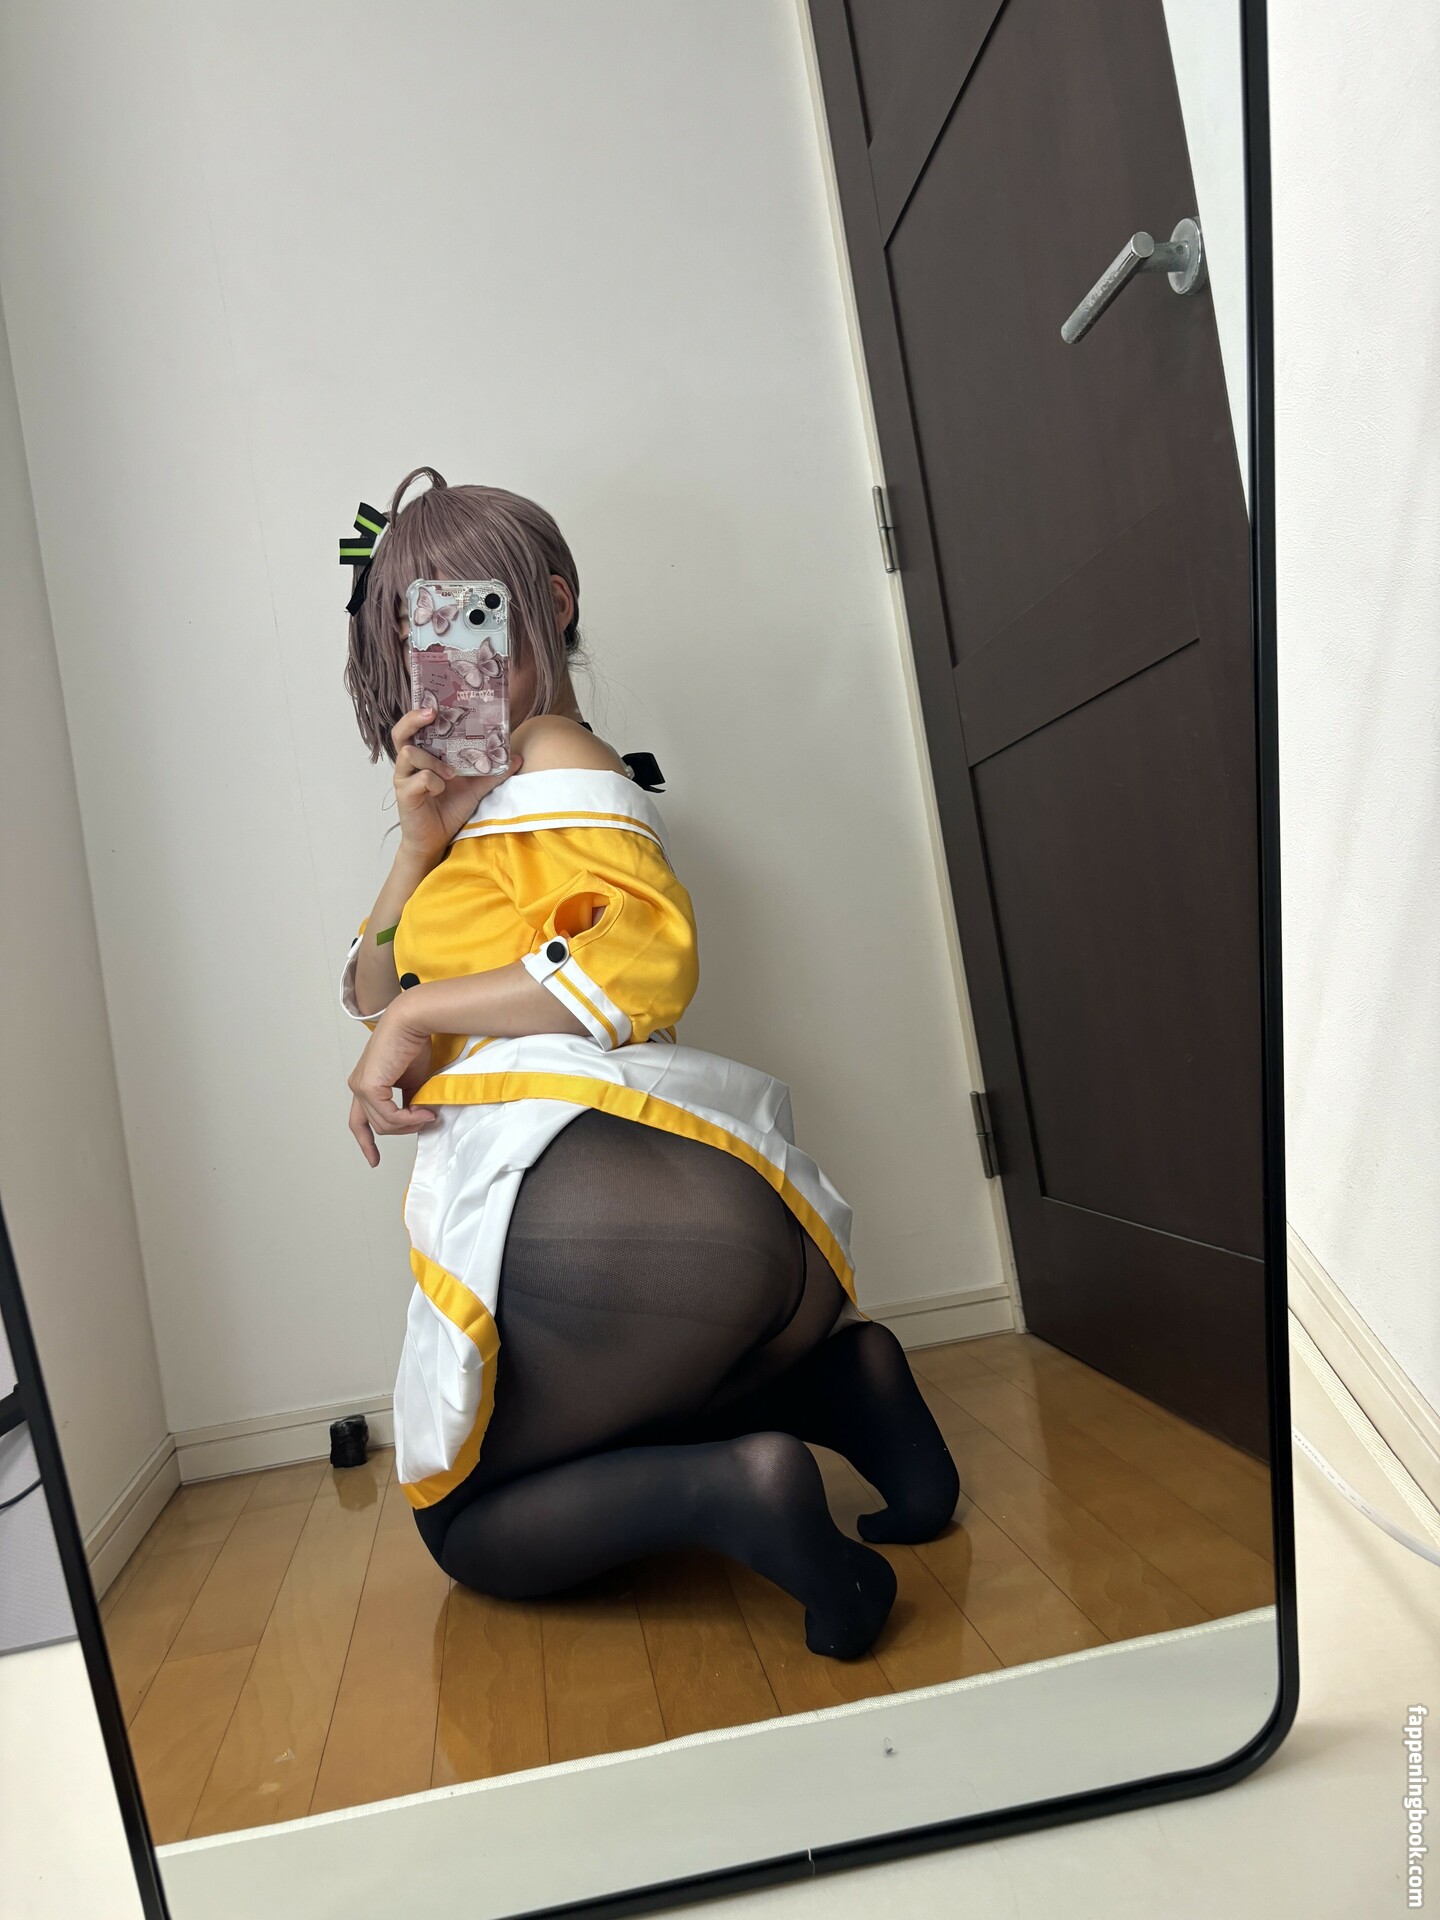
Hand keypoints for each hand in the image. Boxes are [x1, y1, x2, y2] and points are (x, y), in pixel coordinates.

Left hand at [346, 999, 438, 1166]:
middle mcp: (358, 1086)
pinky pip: (389, 1117)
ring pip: (384, 1124)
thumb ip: (410, 1101)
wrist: (412, 1021)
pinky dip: (408, 1119)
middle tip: (427, 1120)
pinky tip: (422, 1112)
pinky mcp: (368, 1087)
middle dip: (403, 1129)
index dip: (366, 1142)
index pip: (359, 1120)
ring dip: (409, 1124)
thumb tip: (417, 1119)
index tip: (374, 1160)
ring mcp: (360, 1087)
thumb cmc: (414, 1043)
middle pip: (377, 1125)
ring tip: (429, 1114)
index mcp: (366, 1083)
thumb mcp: (413, 1081)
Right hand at [391, 707, 520, 864]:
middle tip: (432, 714)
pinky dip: (433, 781)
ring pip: (409, 753)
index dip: (420, 712)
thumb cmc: (450, 810)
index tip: (436, 702)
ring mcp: (404, 779)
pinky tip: (441, 791)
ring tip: (450, 773)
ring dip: (433, 760)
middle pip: (400, 732)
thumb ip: (493, 771)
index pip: (416, 727)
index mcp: (425, 756)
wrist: (436, 841)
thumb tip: (518, 756)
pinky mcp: (404, 795)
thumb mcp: (476, 788)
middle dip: (413, 719)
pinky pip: (417, 779)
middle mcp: (410, 764)